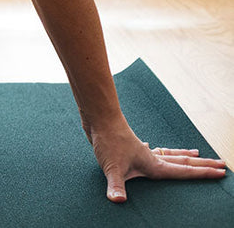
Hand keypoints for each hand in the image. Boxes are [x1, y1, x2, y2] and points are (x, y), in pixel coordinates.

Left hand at [89, 121, 226, 201]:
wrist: (100, 119)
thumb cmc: (109, 141)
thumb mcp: (112, 168)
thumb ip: (116, 186)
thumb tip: (118, 200)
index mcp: (153, 164)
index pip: (184, 171)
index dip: (203, 174)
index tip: (221, 172)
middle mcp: (151, 157)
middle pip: (182, 161)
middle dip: (202, 164)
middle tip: (220, 163)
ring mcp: (142, 151)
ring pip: (168, 154)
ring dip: (183, 155)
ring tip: (196, 152)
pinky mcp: (131, 147)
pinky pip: (151, 150)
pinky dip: (158, 151)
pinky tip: (151, 148)